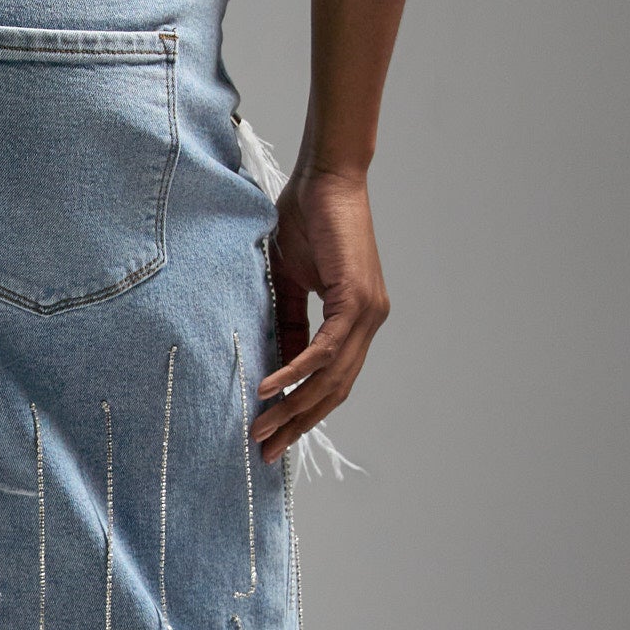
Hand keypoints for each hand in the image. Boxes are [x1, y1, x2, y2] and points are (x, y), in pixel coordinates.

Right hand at [252, 165, 387, 462]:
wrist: (325, 178)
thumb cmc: (306, 220)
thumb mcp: (288, 283)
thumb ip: (286, 324)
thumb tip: (274, 366)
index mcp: (355, 320)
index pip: (331, 380)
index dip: (303, 411)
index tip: (272, 435)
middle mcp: (368, 322)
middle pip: (334, 391)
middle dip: (297, 424)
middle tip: (265, 452)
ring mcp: (367, 314)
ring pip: (330, 378)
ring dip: (293, 407)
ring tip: (261, 428)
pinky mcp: (356, 300)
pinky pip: (323, 350)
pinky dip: (295, 372)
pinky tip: (269, 390)